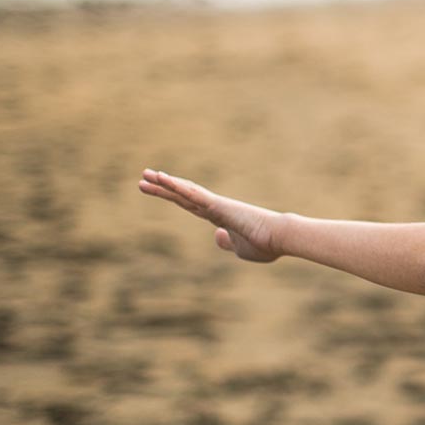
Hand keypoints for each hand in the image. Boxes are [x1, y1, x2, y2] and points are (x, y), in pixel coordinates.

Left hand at [137, 169, 285, 262]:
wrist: (280, 237)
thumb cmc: (265, 245)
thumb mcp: (240, 249)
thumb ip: (227, 243)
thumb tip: (217, 236)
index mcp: (220, 218)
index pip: (190, 205)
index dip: (173, 197)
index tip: (159, 190)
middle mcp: (215, 208)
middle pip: (183, 195)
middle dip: (162, 187)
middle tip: (143, 178)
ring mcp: (216, 205)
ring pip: (185, 192)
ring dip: (164, 184)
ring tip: (145, 175)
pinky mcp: (218, 205)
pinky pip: (193, 194)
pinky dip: (176, 186)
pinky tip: (162, 179)